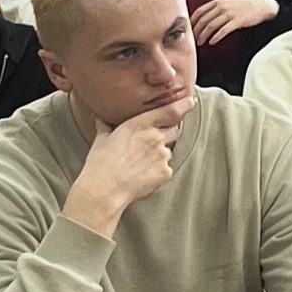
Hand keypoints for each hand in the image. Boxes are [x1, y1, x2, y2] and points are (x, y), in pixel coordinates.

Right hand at [66, 95, 192, 233]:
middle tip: (151, 142)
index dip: (184, 105)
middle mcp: (156, 137)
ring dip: (159, 155)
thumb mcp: (102, 139)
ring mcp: (163, 155)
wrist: (104, 189)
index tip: (191, 102)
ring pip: (168, 152)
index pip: (171, 110)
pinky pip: (166, 169)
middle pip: (174, 130)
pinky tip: (142, 176)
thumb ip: (107, 127)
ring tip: (139, 164)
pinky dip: (157, 172)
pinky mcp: (165, 173)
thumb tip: (101, 119)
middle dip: (167, 133)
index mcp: (140, 124)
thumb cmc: (100, 163)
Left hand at [191, 0, 278, 45]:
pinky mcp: (237, 21)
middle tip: (193, 40)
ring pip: (211, 26)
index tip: (188, 30)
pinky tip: (212, 42)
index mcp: (218, 1)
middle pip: (203, 20)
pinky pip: (223, 31)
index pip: (199, 11)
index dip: (192, 22)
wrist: (263, 6)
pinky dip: (216, 37)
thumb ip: (217, 9)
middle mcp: (222, 6)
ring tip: (200, 43)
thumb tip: (206, 20)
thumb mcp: (229, 3)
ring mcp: (229, 13)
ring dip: (203, 36)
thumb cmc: (246, 6)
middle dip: (196, 31)